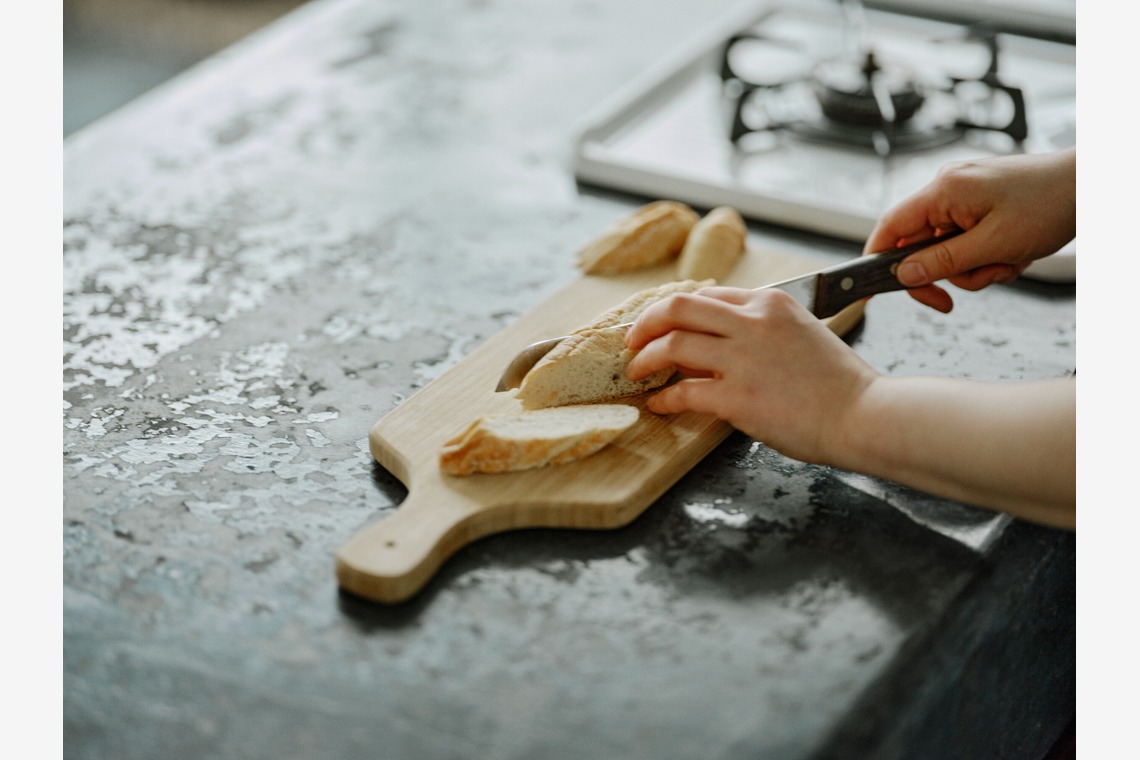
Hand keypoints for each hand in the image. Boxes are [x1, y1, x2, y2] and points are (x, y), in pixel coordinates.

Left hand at [625, 286, 877, 463]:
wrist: (864, 415)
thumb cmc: (839, 385)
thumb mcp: (800, 337)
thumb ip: (758, 334)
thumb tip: (710, 348)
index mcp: (770, 303)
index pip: (707, 296)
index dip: (675, 310)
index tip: (660, 325)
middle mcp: (753, 322)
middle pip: (677, 307)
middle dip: (645, 323)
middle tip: (632, 341)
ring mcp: (743, 358)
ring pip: (672, 344)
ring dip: (645, 358)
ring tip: (637, 371)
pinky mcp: (737, 396)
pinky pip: (683, 391)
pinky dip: (664, 397)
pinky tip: (659, 404)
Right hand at [866, 147, 1075, 312]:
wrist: (1091, 185)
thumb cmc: (1049, 204)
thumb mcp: (993, 245)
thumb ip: (942, 262)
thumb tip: (903, 275)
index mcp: (943, 191)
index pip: (889, 227)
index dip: (877, 259)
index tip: (878, 289)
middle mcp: (949, 189)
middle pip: (918, 245)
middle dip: (944, 273)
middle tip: (954, 298)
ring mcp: (966, 196)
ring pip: (945, 249)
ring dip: (972, 269)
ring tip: (1004, 263)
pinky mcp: (981, 204)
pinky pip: (966, 241)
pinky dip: (985, 257)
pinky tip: (1011, 255)